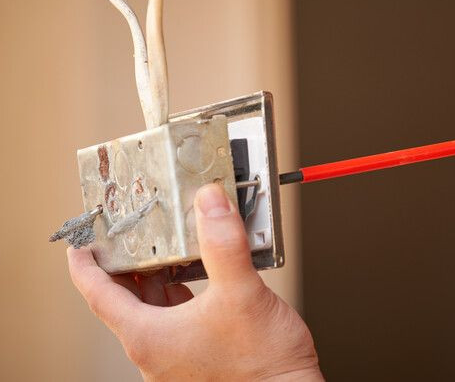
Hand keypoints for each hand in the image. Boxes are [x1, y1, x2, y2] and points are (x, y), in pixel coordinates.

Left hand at [68, 184, 321, 380]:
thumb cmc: (262, 366)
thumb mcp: (242, 294)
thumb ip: (224, 244)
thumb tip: (209, 203)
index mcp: (149, 337)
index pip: (98, 295)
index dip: (85, 265)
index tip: (79, 243)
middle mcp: (155, 350)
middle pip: (125, 299)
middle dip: (126, 262)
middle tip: (129, 231)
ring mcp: (175, 356)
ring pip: (152, 308)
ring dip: (156, 276)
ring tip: (167, 245)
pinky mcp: (198, 357)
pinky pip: (177, 318)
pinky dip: (179, 291)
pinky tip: (200, 275)